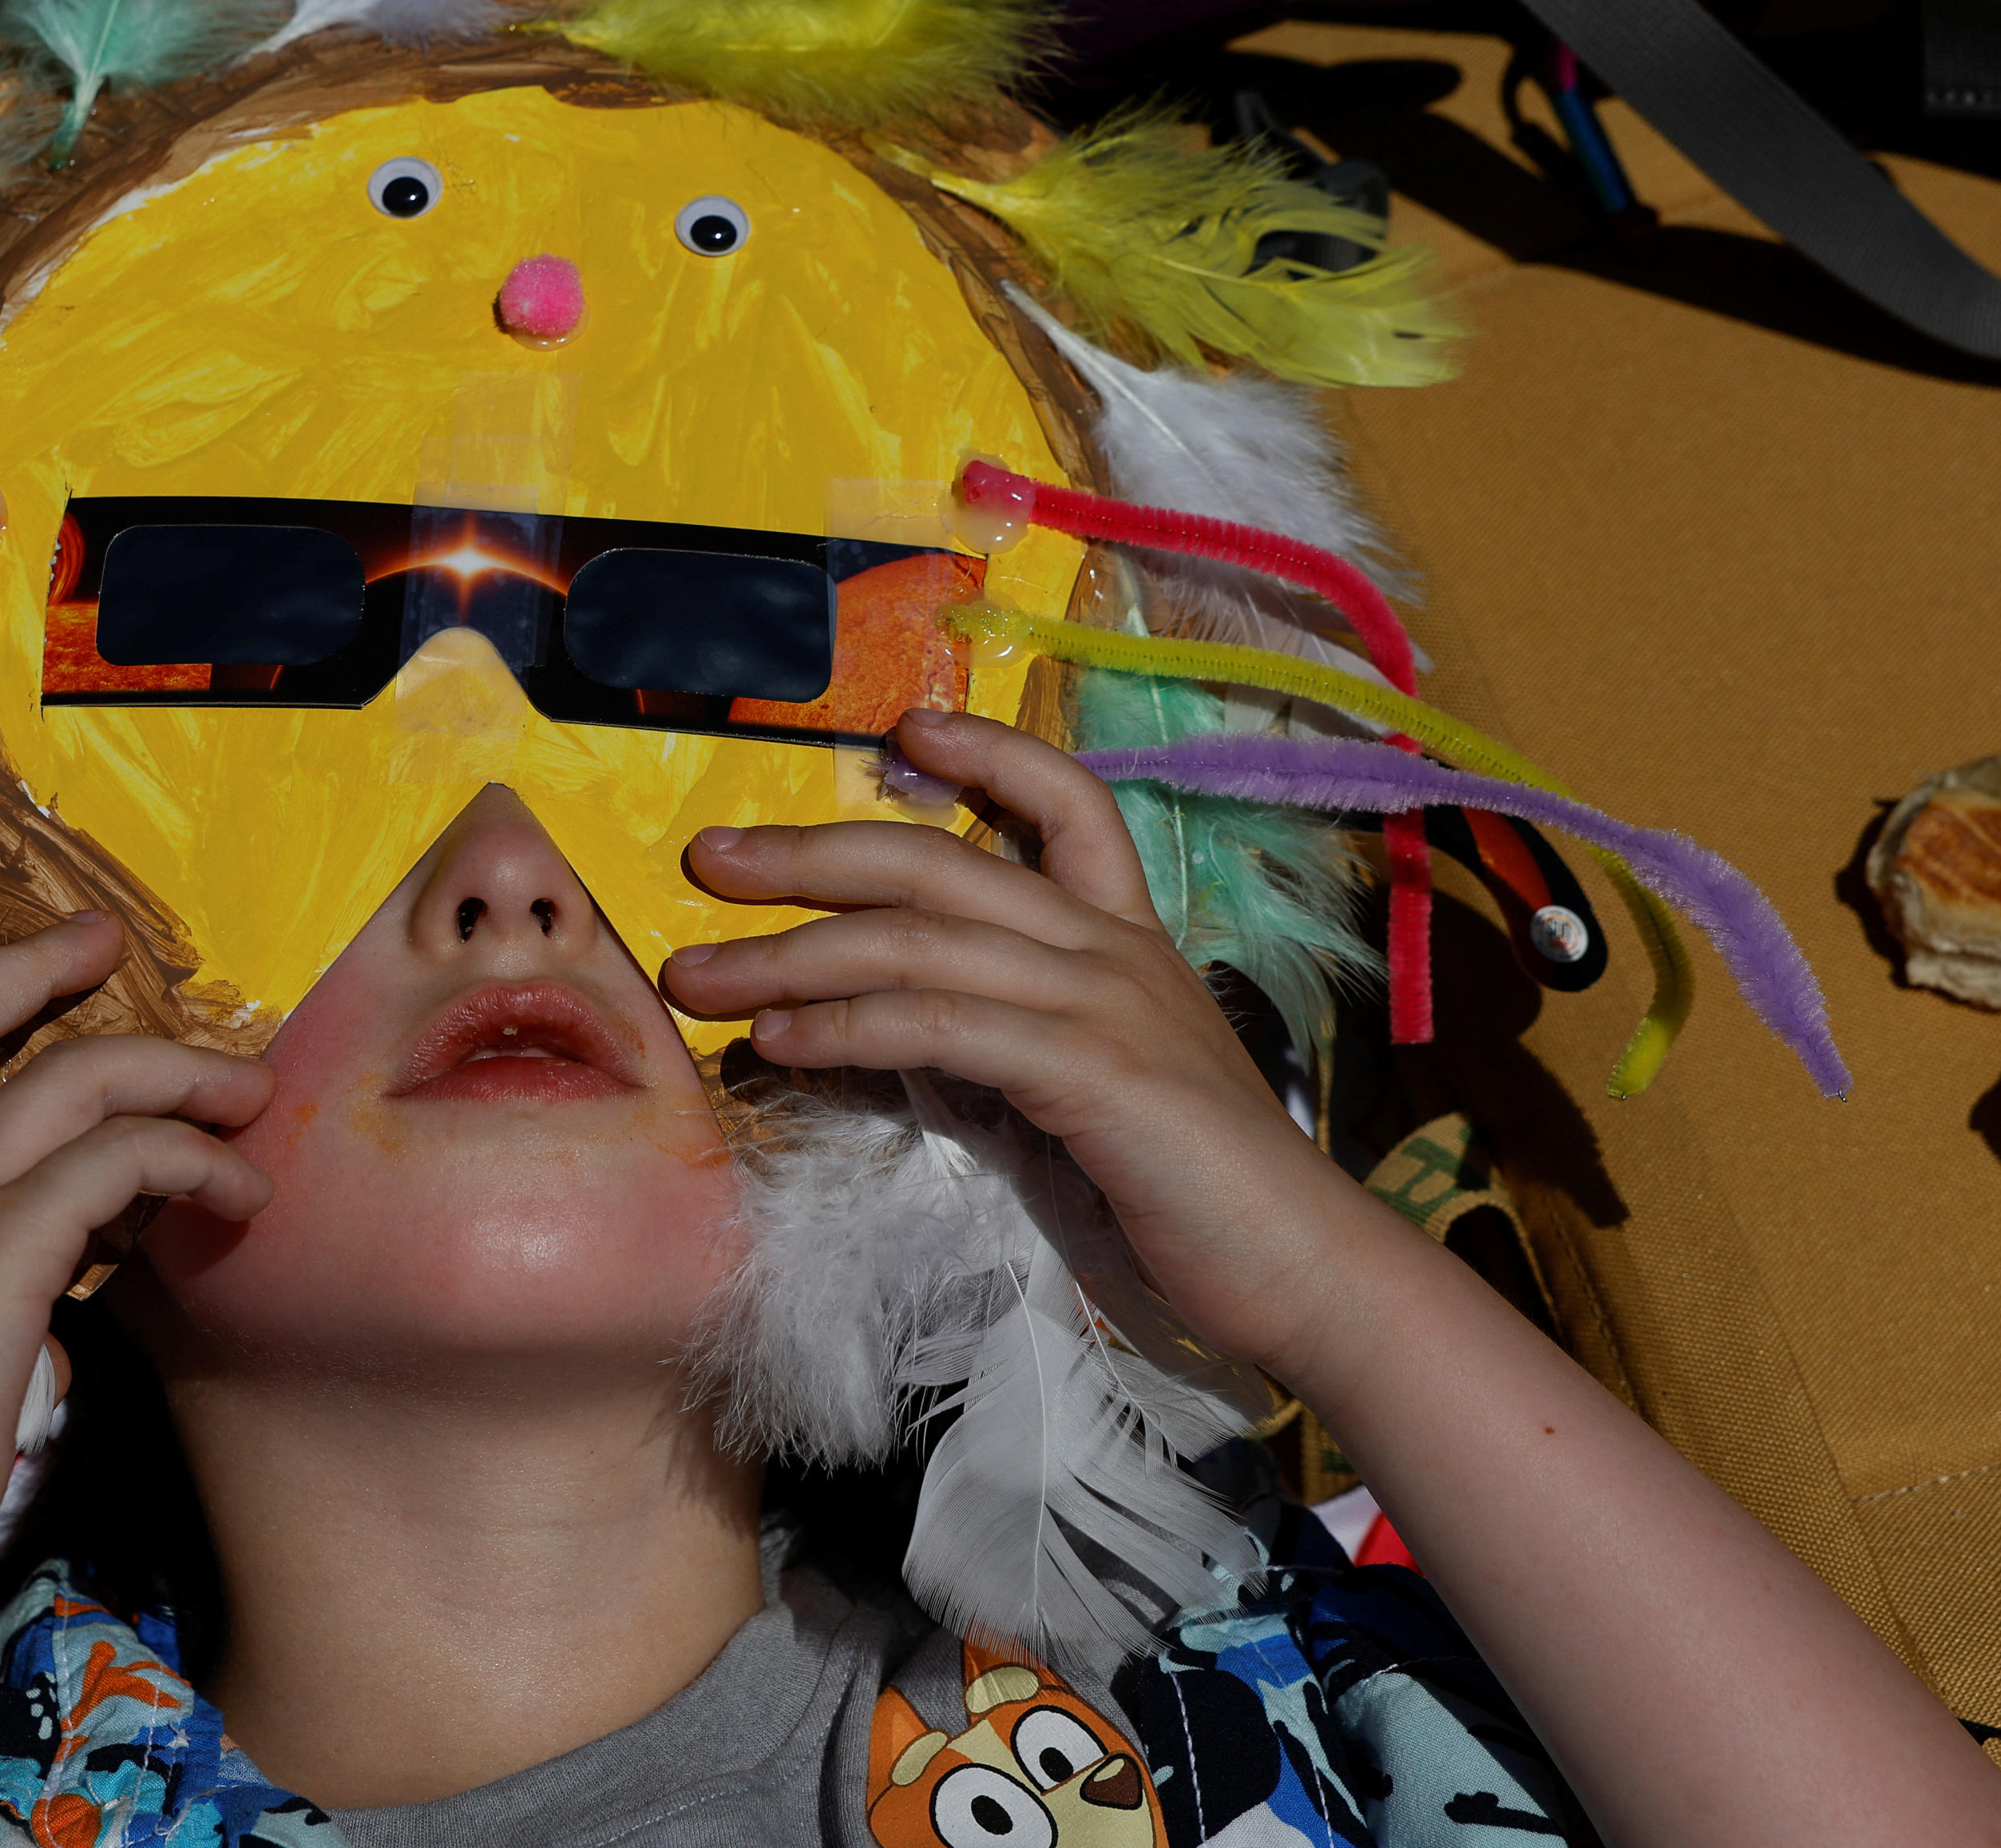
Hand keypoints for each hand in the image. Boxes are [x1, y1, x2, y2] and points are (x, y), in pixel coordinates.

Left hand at [659, 707, 1383, 1378]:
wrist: (1303, 1270)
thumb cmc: (1191, 1194)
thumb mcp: (1088, 1093)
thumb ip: (1004, 1045)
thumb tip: (884, 1031)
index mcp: (1126, 941)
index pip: (1069, 801)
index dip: (988, 751)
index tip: (900, 729)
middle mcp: (1114, 950)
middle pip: (943, 863)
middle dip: (810, 853)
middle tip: (708, 857)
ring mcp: (1106, 1004)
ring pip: (919, 942)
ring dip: (790, 955)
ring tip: (697, 976)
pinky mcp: (1092, 1073)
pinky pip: (942, 1026)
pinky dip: (846, 1026)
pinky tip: (779, 1040)